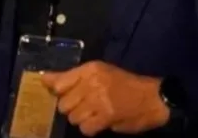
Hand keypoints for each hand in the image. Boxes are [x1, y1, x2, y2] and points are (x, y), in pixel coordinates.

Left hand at [41, 61, 169, 135]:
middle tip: (86, 106)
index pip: (59, 82)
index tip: (62, 96)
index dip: (57, 92)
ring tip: (96, 113)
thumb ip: (71, 77)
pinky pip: (85, 128)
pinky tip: (100, 122)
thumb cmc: (125, 84)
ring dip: (82, 119)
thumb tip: (44, 79)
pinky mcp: (106, 116)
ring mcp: (99, 99)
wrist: (153, 98)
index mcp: (90, 69)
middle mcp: (92, 82)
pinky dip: (91, 128)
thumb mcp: (100, 73)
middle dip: (72, 108)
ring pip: (73, 117)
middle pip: (64, 104)